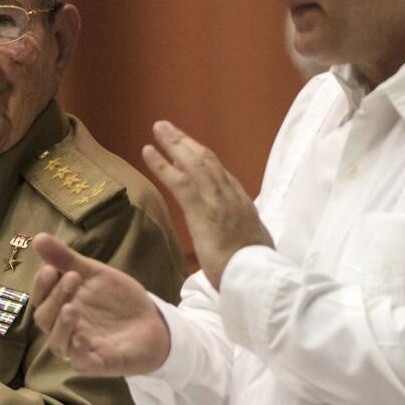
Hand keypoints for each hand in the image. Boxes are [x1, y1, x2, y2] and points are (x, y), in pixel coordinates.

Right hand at [30, 234, 170, 375]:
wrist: (154, 321)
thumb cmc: (119, 300)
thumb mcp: (95, 274)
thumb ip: (67, 259)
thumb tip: (37, 237)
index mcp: (61, 307)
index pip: (40, 299)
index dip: (41, 286)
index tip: (50, 269)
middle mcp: (66, 329)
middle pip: (46, 319)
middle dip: (56, 297)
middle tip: (73, 278)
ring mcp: (81, 348)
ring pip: (58, 343)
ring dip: (62, 325)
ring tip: (71, 308)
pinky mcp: (99, 364)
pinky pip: (82, 363)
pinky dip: (79, 352)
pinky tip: (82, 338)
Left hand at [142, 121, 272, 289]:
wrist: (255, 276)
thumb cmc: (254, 268)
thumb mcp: (254, 244)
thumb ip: (245, 234)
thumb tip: (244, 236)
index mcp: (241, 202)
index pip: (220, 172)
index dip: (202, 157)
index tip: (189, 148)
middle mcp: (230, 194)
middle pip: (206, 159)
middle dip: (186, 141)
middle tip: (168, 128)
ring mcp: (216, 199)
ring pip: (193, 162)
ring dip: (174, 143)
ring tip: (159, 128)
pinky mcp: (201, 209)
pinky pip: (178, 181)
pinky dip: (161, 164)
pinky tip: (148, 151)